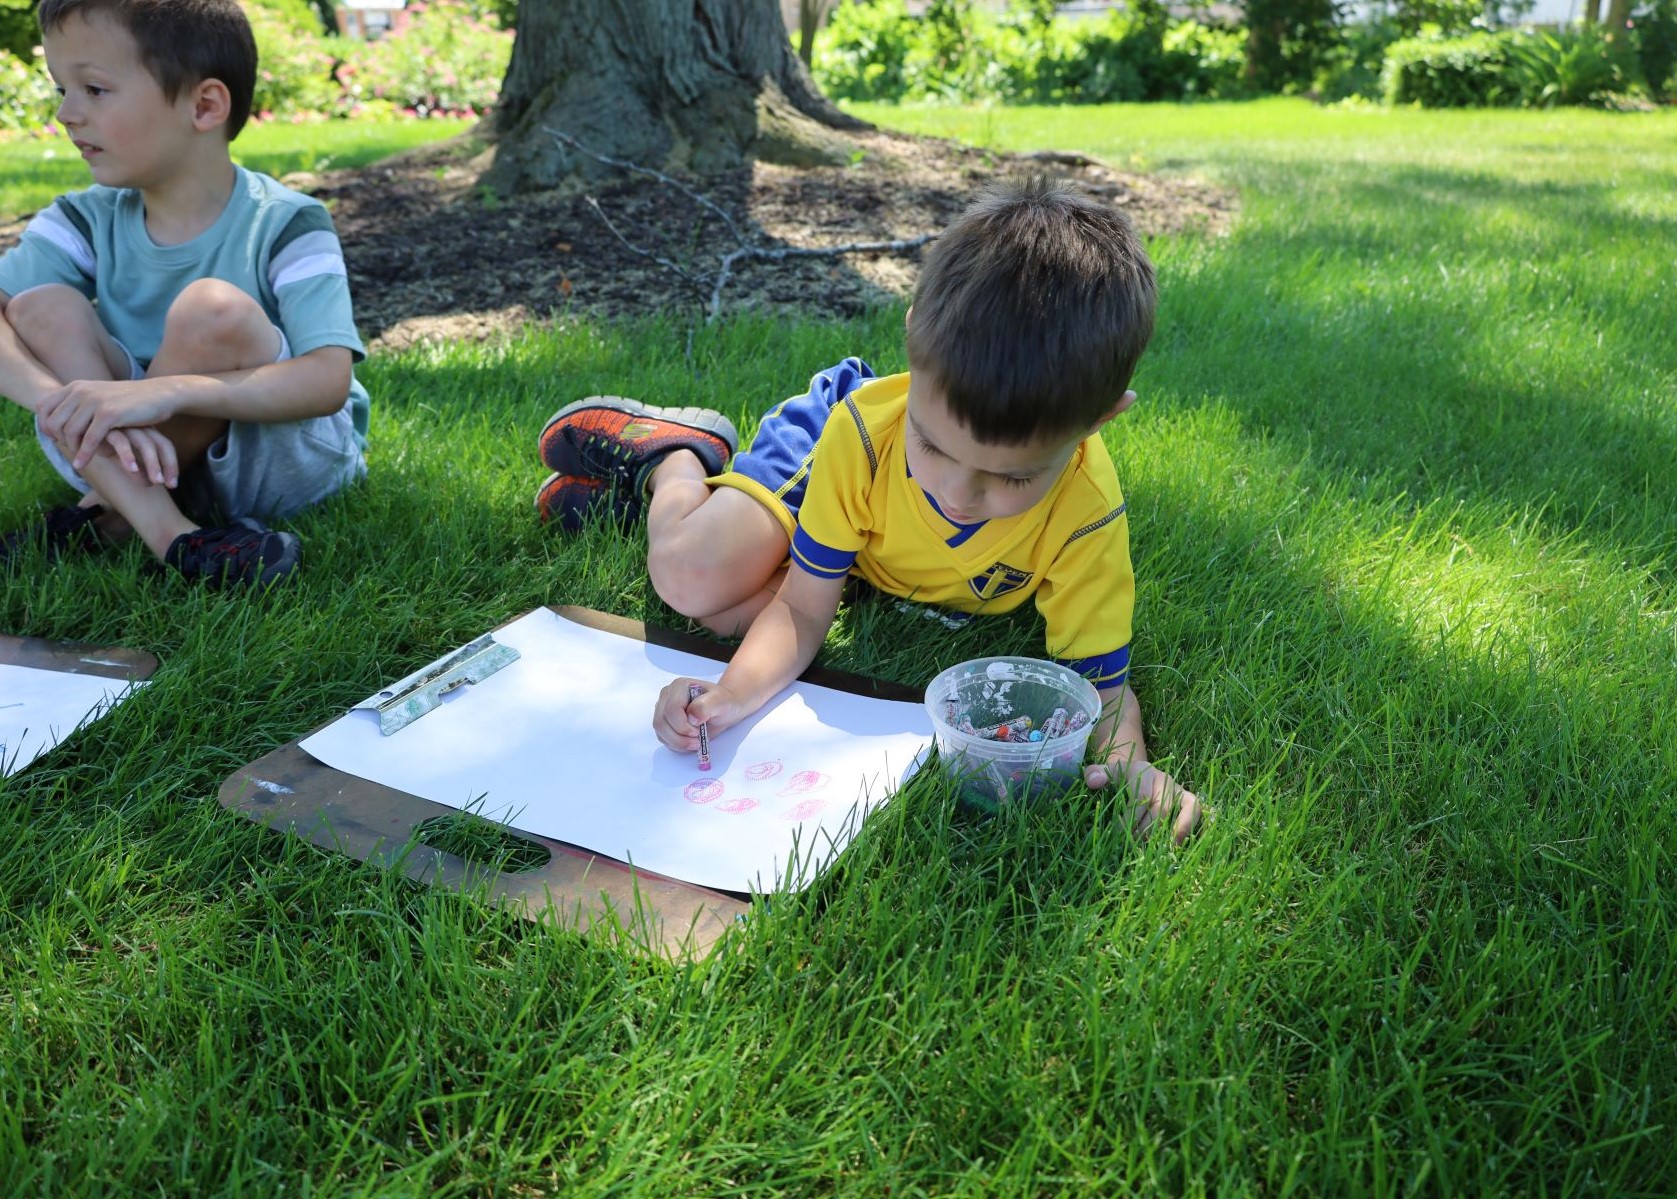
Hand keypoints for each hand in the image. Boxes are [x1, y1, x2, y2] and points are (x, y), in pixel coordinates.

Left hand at [36, 377, 195, 470]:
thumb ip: (81, 403)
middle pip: (54, 422)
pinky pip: (89, 439)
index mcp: (76, 386)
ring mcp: (95, 401)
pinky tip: (82, 464)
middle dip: (59, 440)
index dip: (44, 425)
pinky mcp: (110, 414)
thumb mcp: (101, 396)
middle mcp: (81, 391)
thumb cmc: (131, 401)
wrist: (159, 394)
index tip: (54, 439)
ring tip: (80, 459)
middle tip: (71, 450)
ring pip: (70, 432)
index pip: (44, 406)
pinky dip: (84, 454)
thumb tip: (61, 418)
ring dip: (73, 449)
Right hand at [96, 426, 179, 487]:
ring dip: (152, 463)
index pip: (165, 446)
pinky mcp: (108, 426)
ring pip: (145, 443)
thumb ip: (135, 465)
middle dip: (167, 465)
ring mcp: (125, 425)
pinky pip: (121, 441)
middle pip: (161, 444)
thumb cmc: (102, 438)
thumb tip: (149, 484)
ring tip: (153, 483)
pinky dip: (127, 457)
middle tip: (168, 485)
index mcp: (145, 431)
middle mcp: (138, 427)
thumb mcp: (121, 452)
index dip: (171, 465)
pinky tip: (131, 470)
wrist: (76, 417)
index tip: (173, 485)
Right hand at [653, 677, 750, 753]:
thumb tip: (691, 718)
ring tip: (695, 742)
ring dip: (678, 743)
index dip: (682, 725)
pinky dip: (676, 745)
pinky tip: (690, 742)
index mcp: (679, 686)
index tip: (698, 732)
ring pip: (660, 731)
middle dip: (679, 737)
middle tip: (697, 741)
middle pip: (661, 722)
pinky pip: (663, 738)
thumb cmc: (724, 703)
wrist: (725, 709)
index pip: (671, 709)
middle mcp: (667, 696)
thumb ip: (705, 706)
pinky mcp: (664, 723)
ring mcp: (663, 709)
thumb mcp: (721, 702)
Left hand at [1085, 759, 1203, 843]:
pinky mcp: (1188, 798)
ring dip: (1171, 832)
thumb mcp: (1104, 774)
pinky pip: (1196, 809)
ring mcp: (1178, 788)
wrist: (1135, 772)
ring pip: (1182, 809)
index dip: (1131, 819)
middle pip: (1161, 807)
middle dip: (1148, 829)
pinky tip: (1177, 845)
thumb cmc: (1118, 778)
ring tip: (1157, 849)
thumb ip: (1095, 775)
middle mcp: (1163, 779)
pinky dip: (1189, 826)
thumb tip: (1093, 782)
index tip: (1120, 835)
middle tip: (1134, 845)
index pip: (1140, 798)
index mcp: (1142, 772)